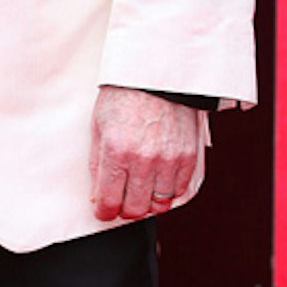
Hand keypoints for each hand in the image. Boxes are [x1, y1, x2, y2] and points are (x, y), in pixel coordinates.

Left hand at [89, 87, 199, 221]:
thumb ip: (98, 164)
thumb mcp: (98, 126)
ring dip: (148, 202)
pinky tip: (158, 180)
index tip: (103, 210)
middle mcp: (144, 160)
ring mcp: (169, 160)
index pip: (109, 202)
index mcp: (116, 152)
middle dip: (125, 209)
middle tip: (121, 199)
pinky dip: (168, 191)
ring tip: (140, 188)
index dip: (104, 212)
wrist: (156, 74)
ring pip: (159, 205)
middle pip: (135, 210)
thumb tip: (98, 195)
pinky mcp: (188, 157)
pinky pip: (179, 191)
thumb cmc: (123, 96)